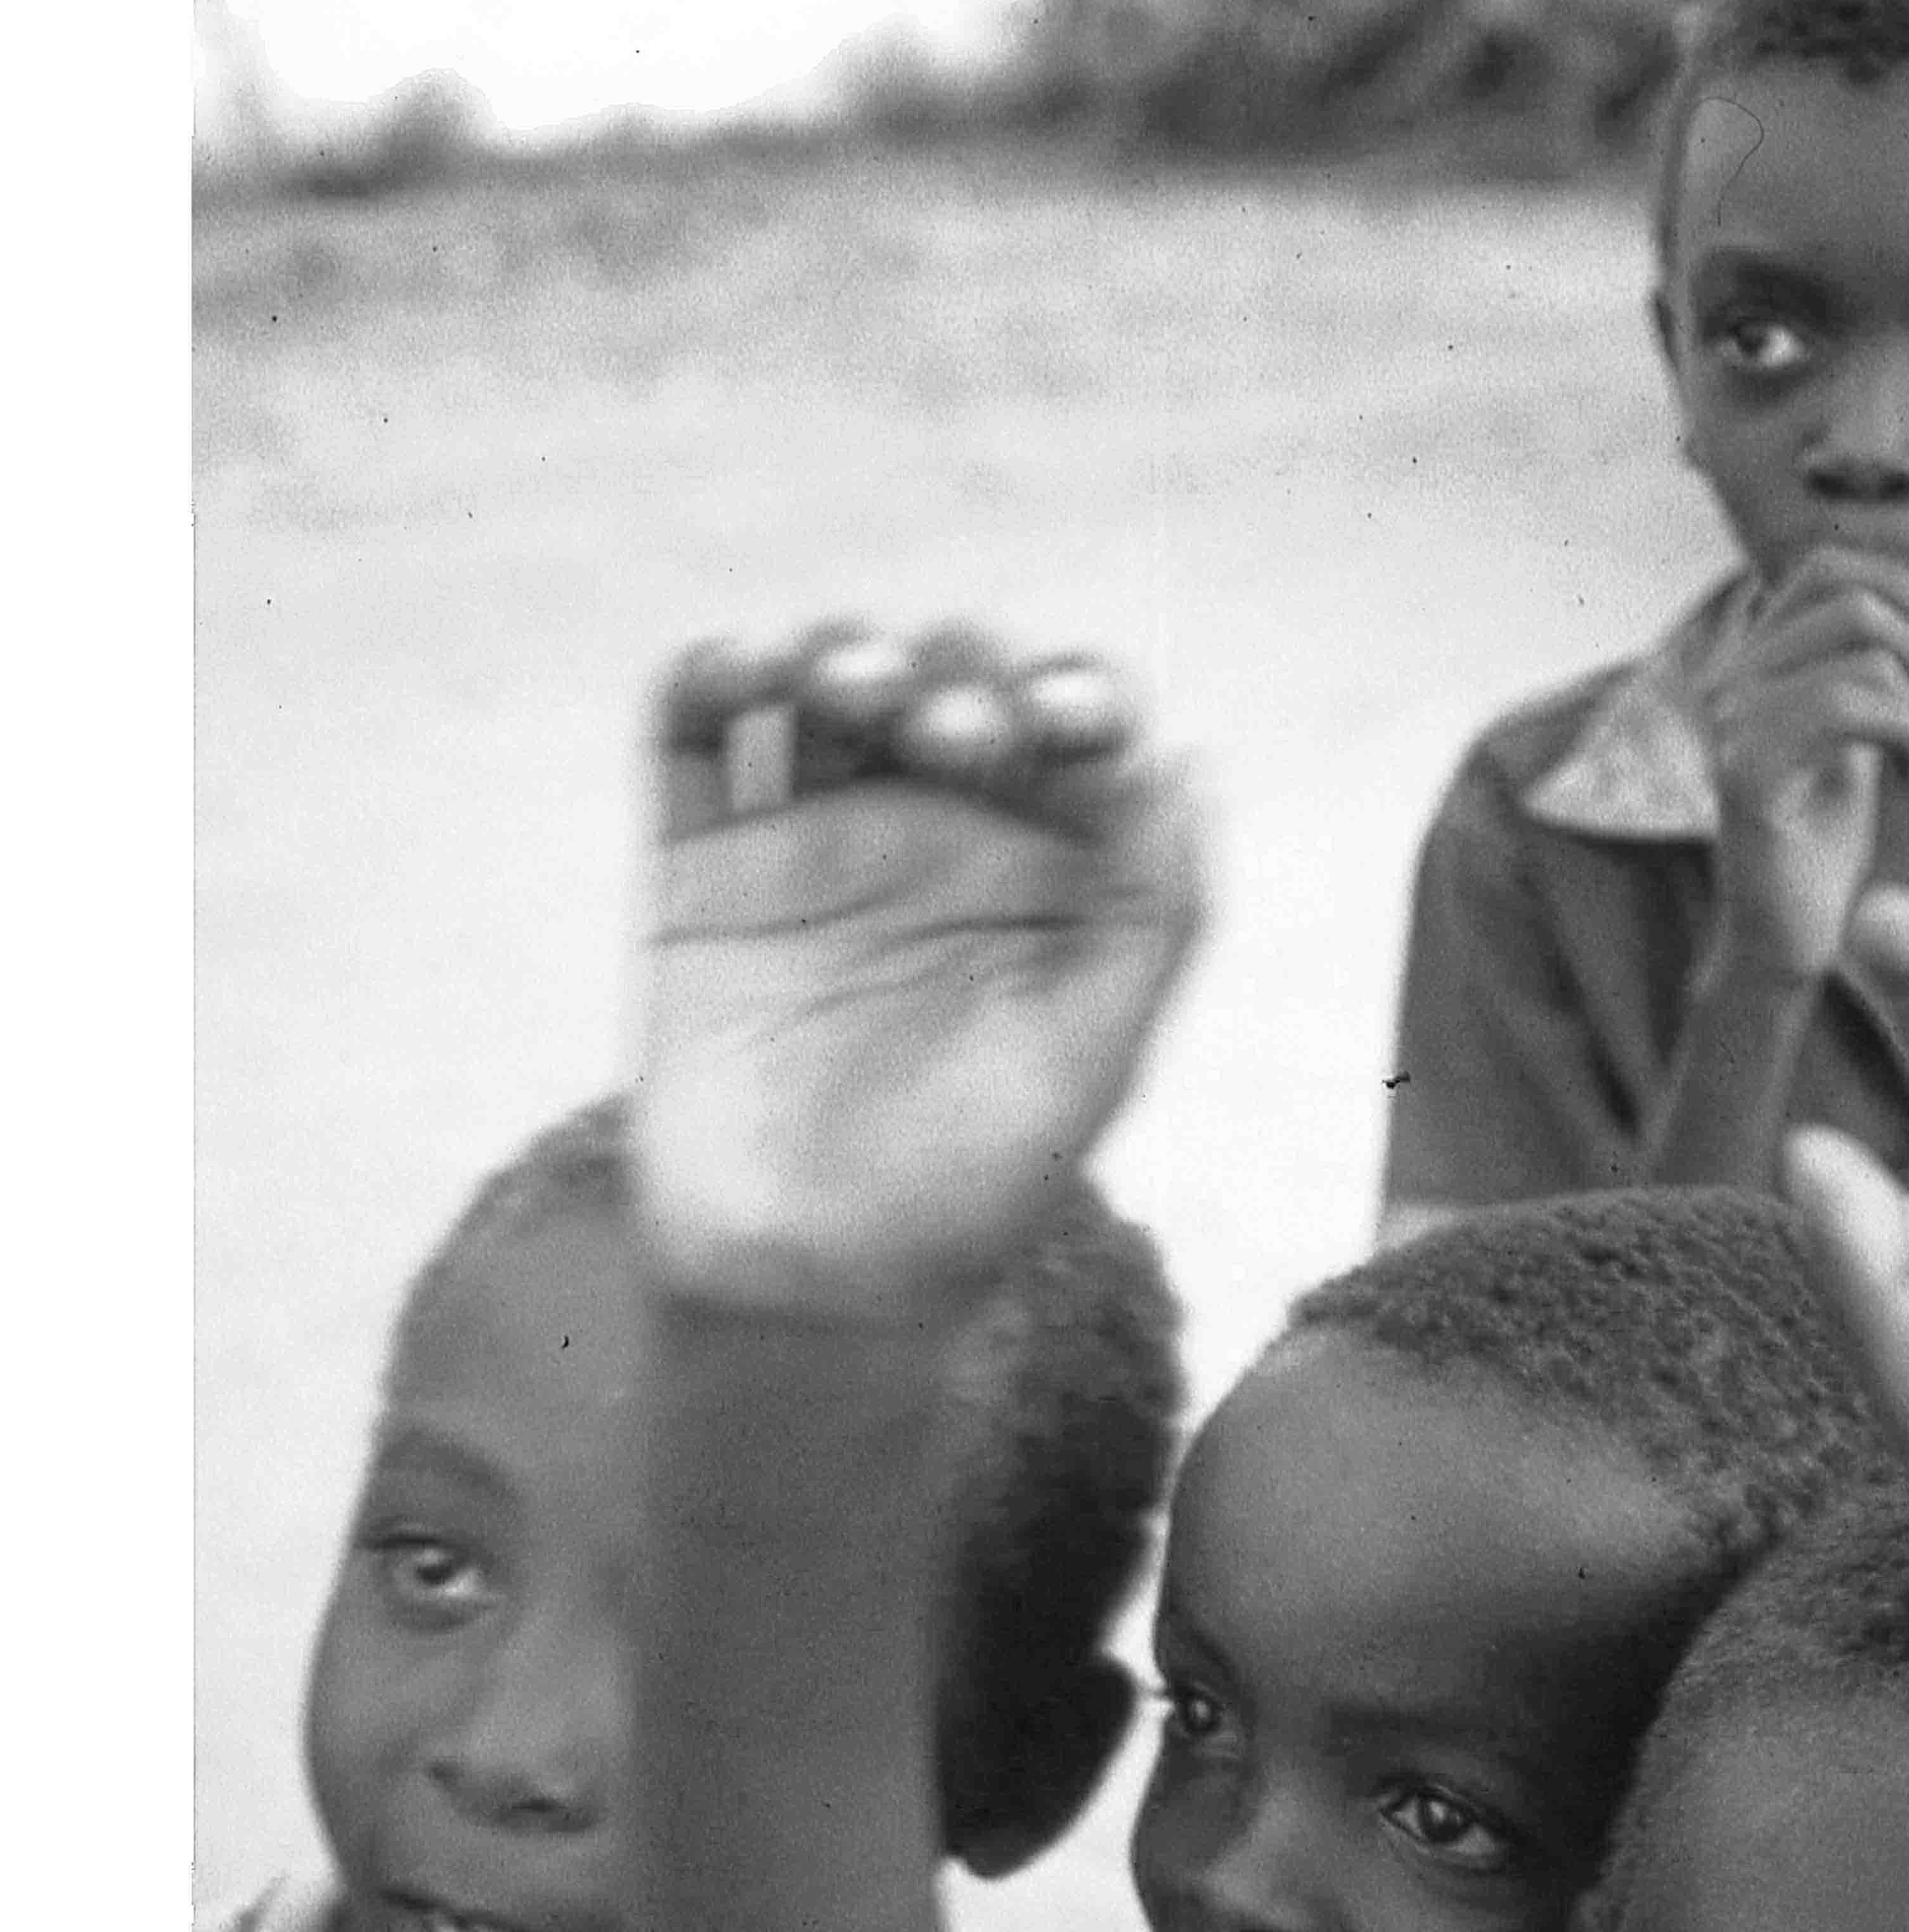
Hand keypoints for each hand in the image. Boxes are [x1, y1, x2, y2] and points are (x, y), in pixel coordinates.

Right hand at [637, 623, 1206, 1316]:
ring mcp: (809, 846)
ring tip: (854, 689)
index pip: (1070, 733)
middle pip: (947, 686)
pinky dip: (709, 674)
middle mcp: (930, 842)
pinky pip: (691, 738)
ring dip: (842, 650)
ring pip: (823, 689)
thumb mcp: (1093, 1054)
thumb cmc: (973, 1187)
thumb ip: (1156, 909)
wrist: (808, 1281)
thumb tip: (1194, 763)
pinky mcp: (700, 871)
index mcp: (1041, 875)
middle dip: (958, 674)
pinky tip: (744, 667)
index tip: (1063, 723)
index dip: (1074, 693)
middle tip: (951, 732)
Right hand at [1695, 548, 1908, 986]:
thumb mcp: (1851, 734)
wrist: (1782, 936)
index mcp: (1751, 663)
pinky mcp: (1746, 772)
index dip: (1897, 581)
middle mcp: (1727, 681)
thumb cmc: (1822, 841)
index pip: (1823, 569)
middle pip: (1852, 606)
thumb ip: (1861, 670)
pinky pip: (1844, 707)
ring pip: (1859, 658)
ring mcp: (1729, 724)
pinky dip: (1908, 731)